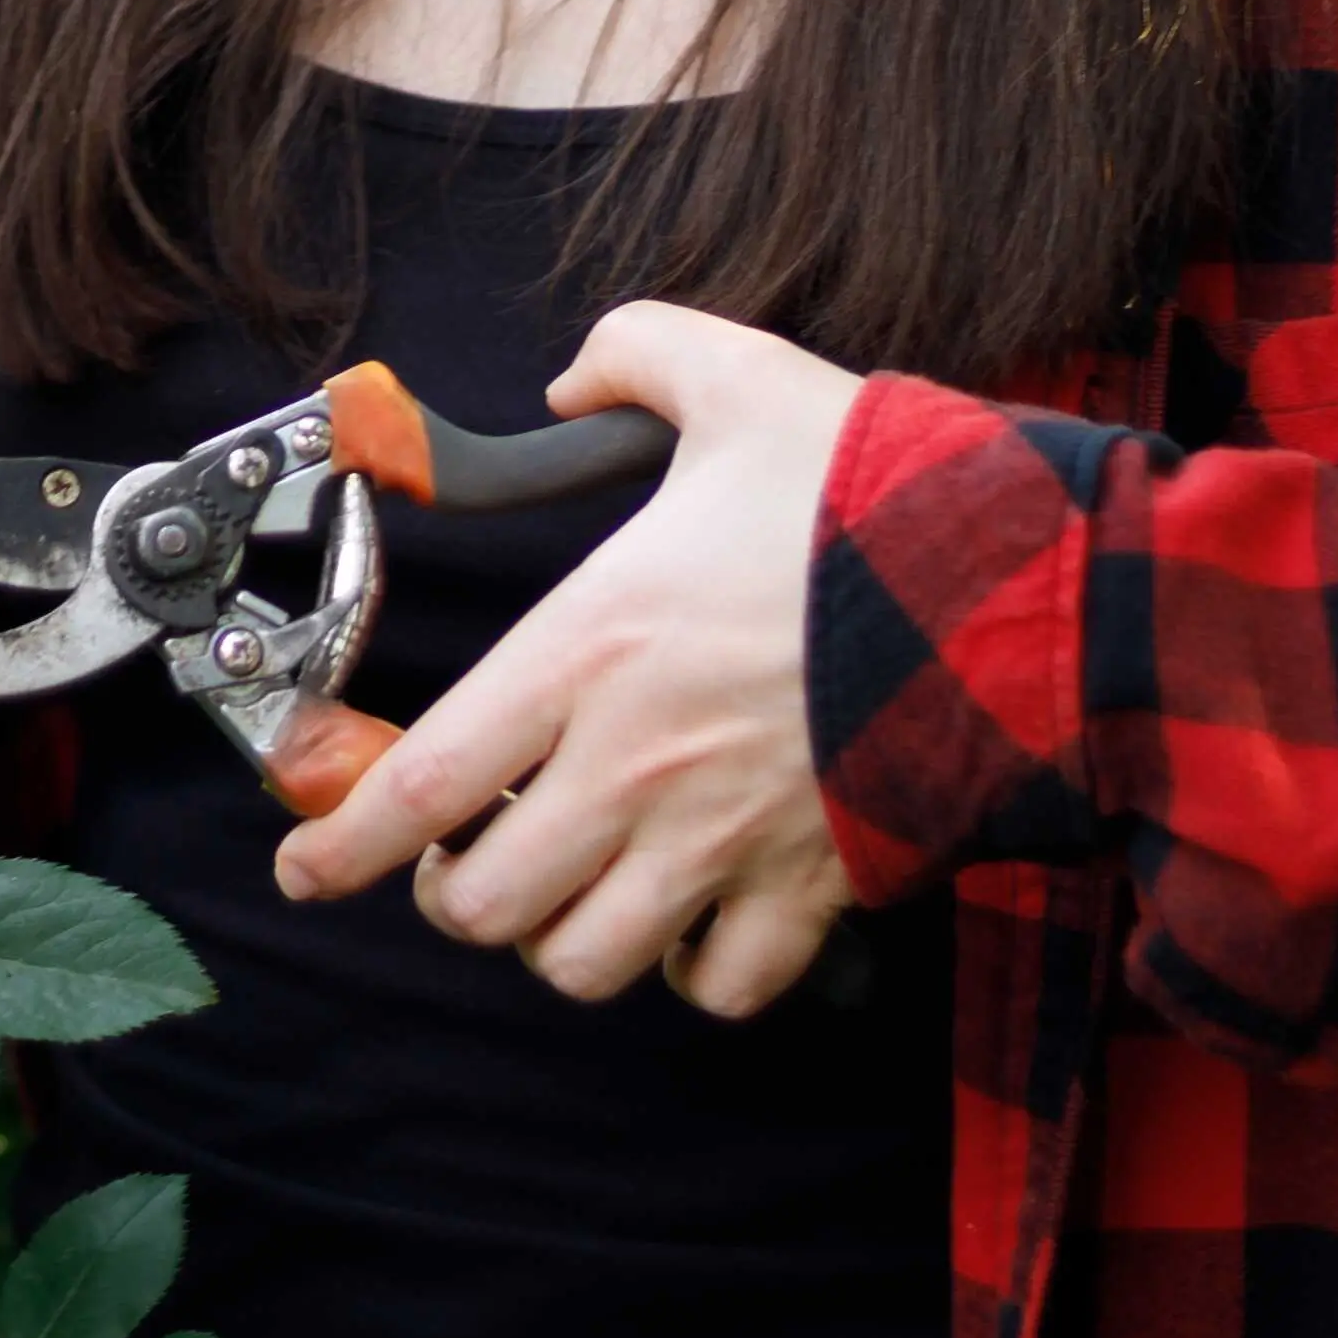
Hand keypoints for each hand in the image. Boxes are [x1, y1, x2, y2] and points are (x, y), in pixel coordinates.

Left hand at [271, 297, 868, 1014]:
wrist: (1032, 588)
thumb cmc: (878, 494)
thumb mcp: (736, 376)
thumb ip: (632, 352)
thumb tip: (574, 376)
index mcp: (591, 648)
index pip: (420, 782)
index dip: (340, 843)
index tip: (305, 864)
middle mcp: (637, 764)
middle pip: (485, 902)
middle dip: (453, 896)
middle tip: (463, 860)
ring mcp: (725, 838)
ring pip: (588, 960)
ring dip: (562, 938)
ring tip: (571, 892)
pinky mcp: (815, 884)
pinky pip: (724, 984)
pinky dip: (695, 973)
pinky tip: (693, 926)